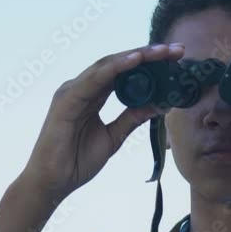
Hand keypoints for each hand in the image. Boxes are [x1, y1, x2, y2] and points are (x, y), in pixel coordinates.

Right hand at [19, 43, 184, 201]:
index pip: (124, 73)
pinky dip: (114, 68)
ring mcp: (72, 91)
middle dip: (149, 55)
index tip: (176, 59)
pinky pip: (94, 80)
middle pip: (118, 64)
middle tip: (177, 49)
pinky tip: (135, 60)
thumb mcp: (114, 137)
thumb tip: (160, 104)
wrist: (53, 183)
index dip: (150, 64)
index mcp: (93, 95)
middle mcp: (82, 88)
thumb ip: (132, 118)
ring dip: (136, 56)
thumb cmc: (77, 160)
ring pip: (108, 66)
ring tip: (161, 51)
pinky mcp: (66, 100)